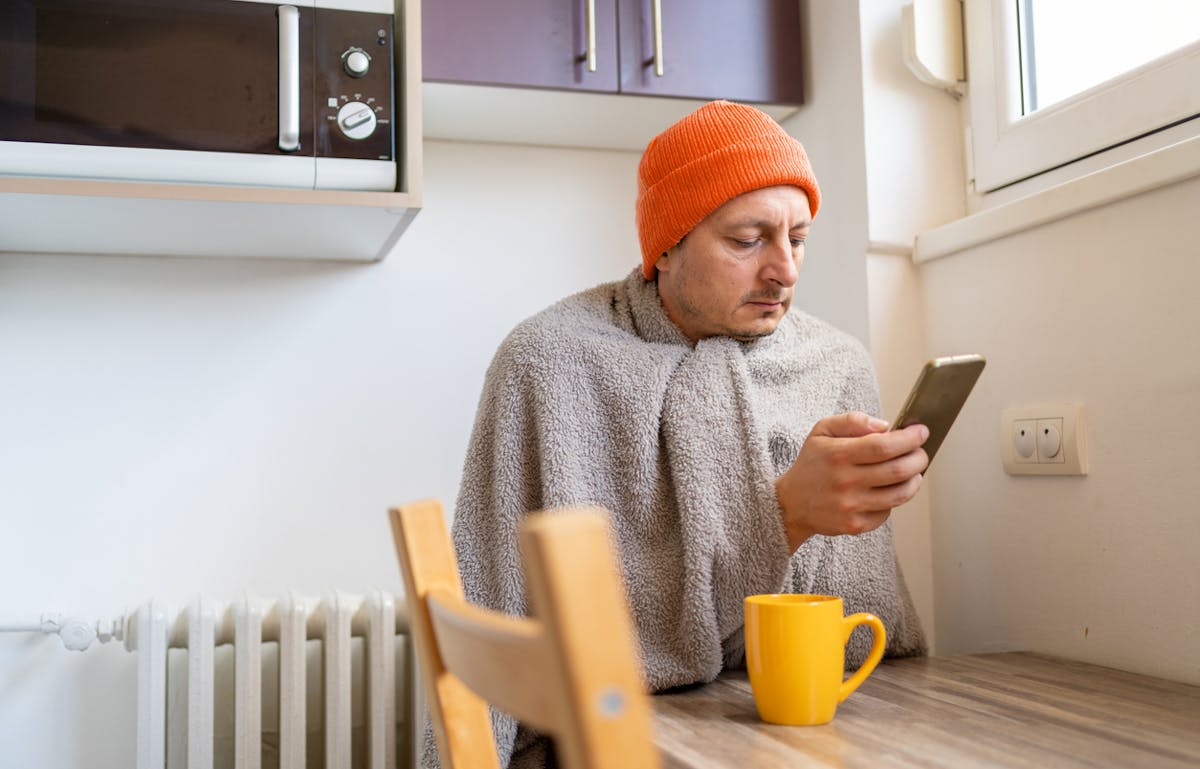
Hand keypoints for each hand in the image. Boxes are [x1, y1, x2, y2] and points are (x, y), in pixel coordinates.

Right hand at [774, 411, 929, 550]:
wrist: (791, 504)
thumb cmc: (811, 464)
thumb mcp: (821, 431)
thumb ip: (852, 421)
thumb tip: (884, 426)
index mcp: (838, 454)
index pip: (884, 446)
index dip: (909, 438)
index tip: (921, 432)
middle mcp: (845, 481)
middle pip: (898, 470)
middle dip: (919, 458)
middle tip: (921, 452)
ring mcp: (851, 506)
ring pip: (900, 494)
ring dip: (915, 480)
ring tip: (913, 471)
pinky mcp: (855, 525)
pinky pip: (888, 512)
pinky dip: (895, 499)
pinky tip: (888, 489)